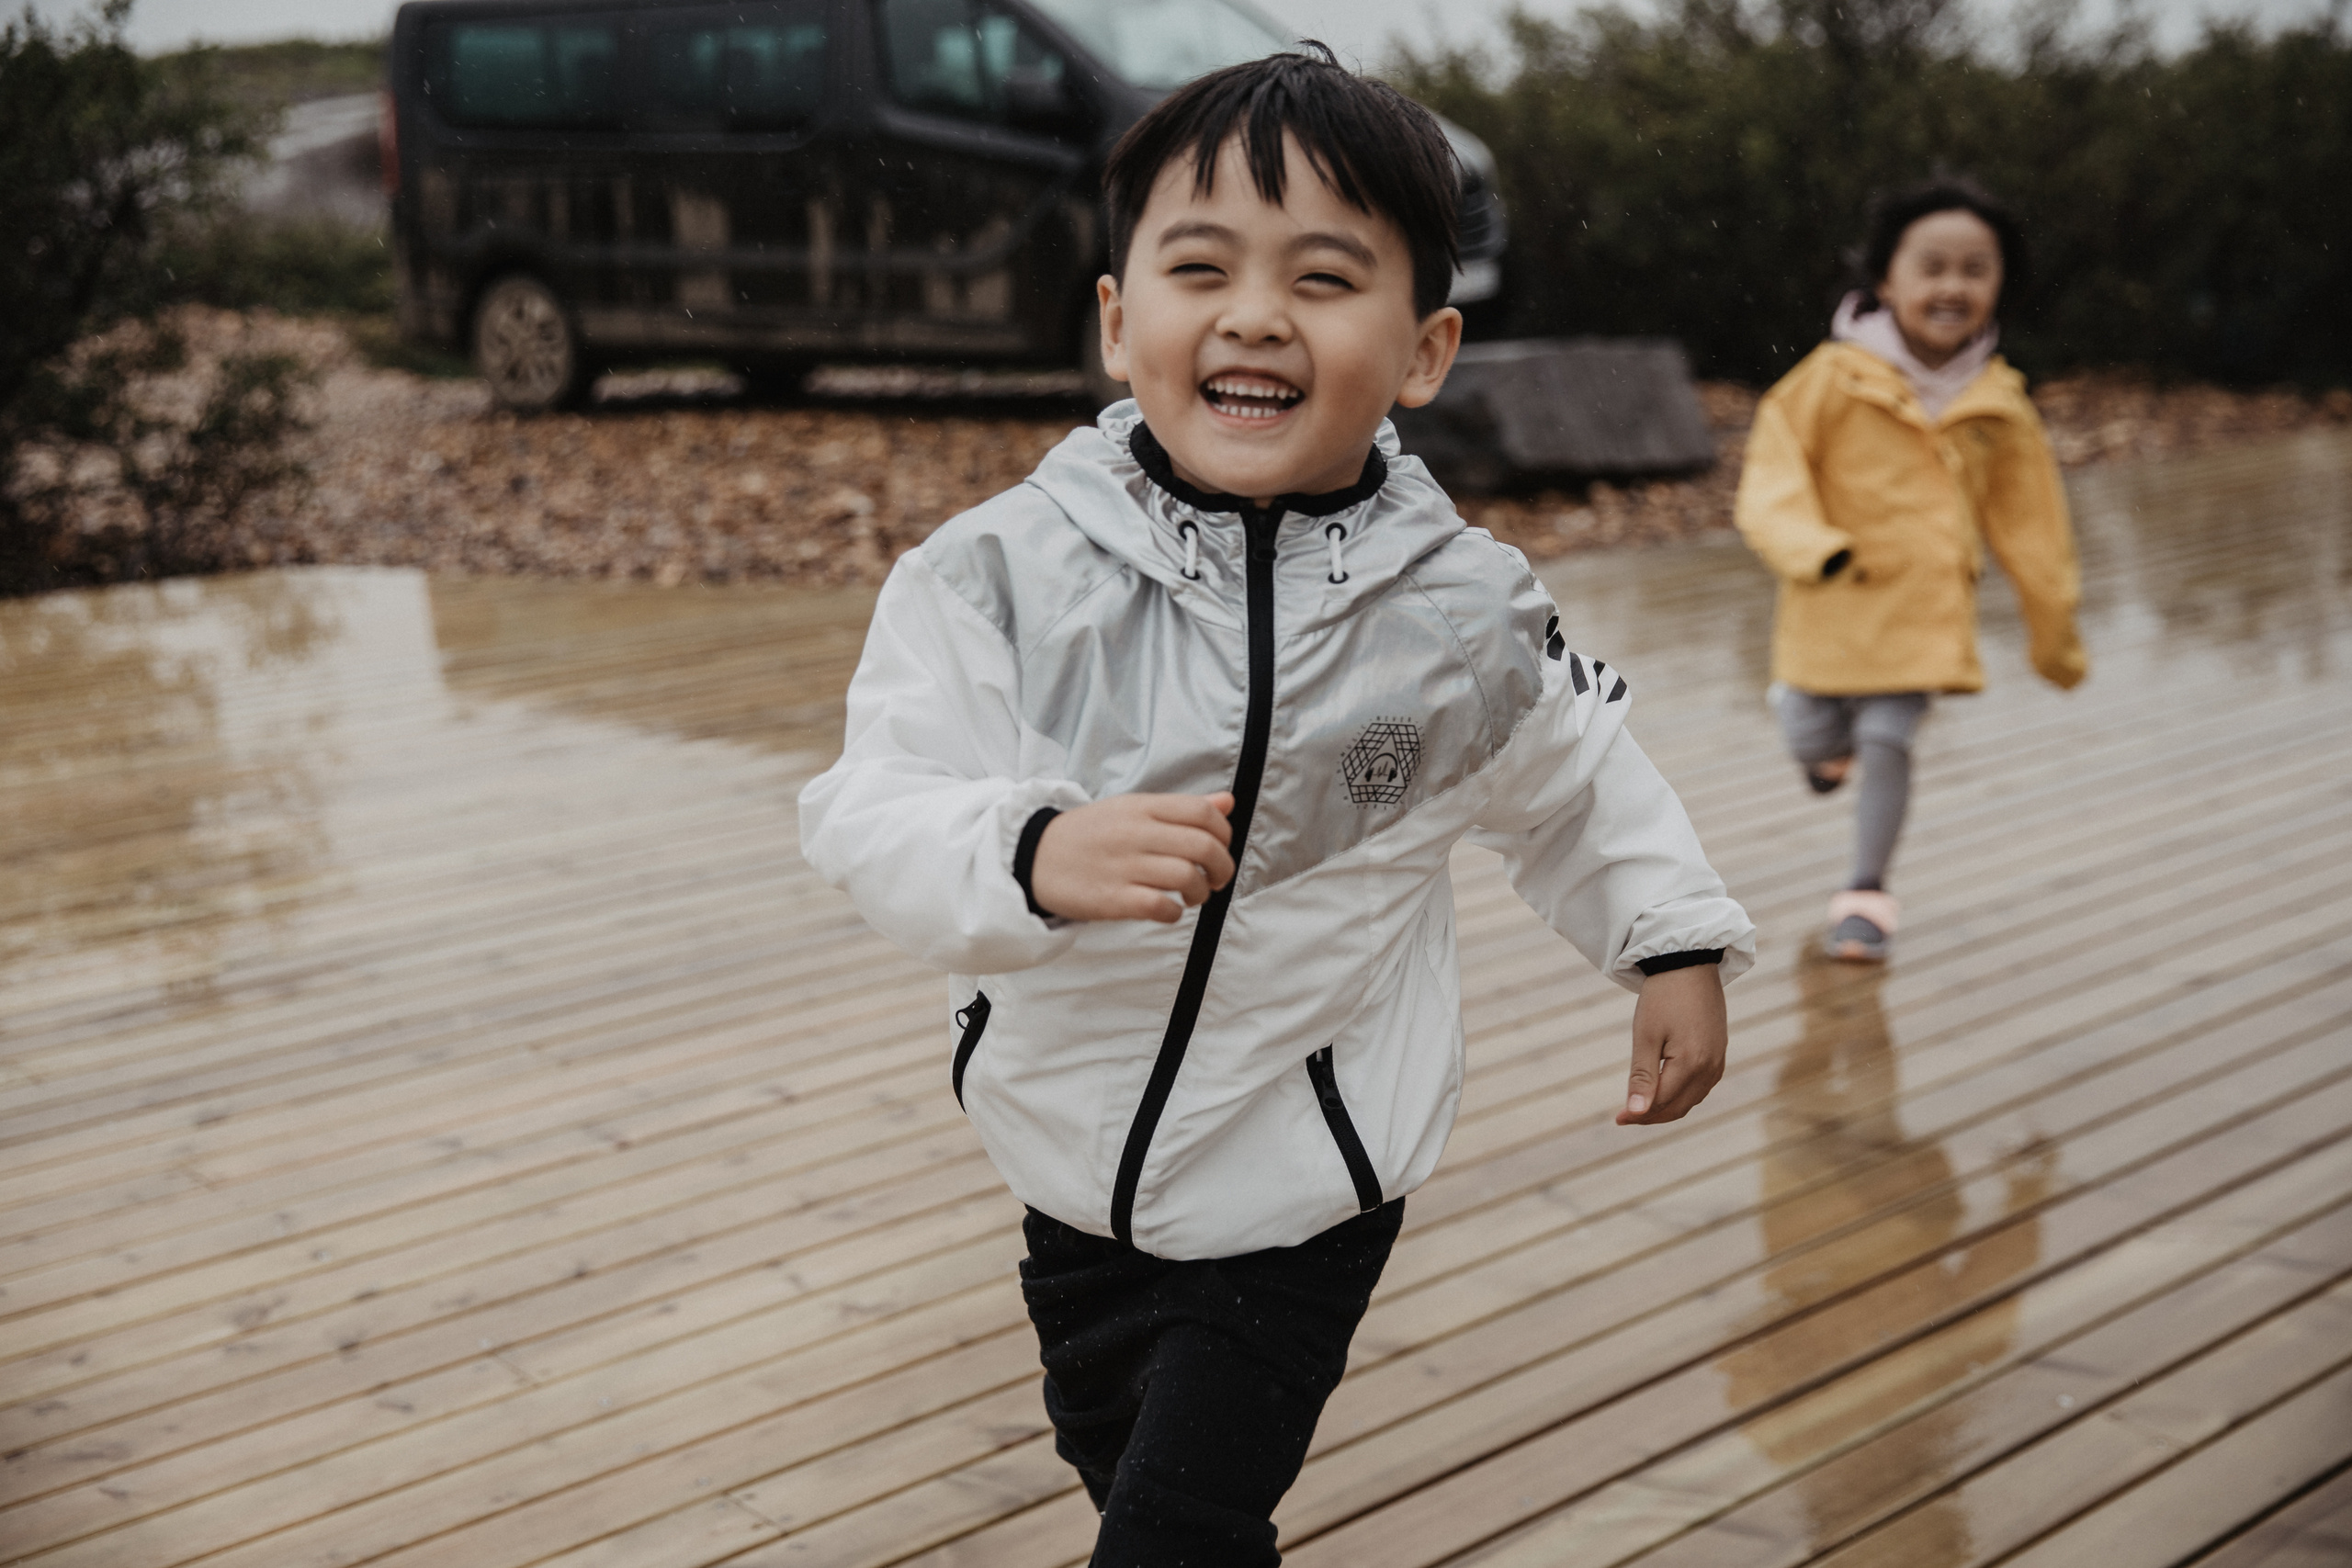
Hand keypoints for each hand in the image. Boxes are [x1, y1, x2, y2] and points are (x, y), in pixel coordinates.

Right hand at [1031, 792, 1235, 922]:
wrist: (1034, 856)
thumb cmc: (1091, 834)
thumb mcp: (1132, 810)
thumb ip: (1181, 808)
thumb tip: (1228, 802)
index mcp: (1142, 807)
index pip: (1202, 812)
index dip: (1224, 833)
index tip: (1220, 849)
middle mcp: (1134, 833)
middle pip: (1203, 846)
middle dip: (1221, 868)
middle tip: (1214, 879)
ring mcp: (1123, 866)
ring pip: (1186, 877)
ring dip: (1200, 893)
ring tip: (1192, 896)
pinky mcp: (1111, 898)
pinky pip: (1160, 906)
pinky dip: (1174, 912)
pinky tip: (1168, 910)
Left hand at [1618, 964, 1727, 1124]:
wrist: (1689, 964)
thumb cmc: (1662, 998)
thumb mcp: (1646, 1036)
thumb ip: (1642, 1077)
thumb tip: (1636, 1113)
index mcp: (1691, 1064)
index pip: (1662, 1103)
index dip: (1638, 1115)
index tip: (1617, 1118)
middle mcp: (1710, 1068)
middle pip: (1679, 1107)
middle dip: (1651, 1116)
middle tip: (1625, 1116)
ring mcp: (1718, 1061)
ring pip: (1692, 1099)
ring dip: (1667, 1107)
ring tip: (1641, 1105)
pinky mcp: (1720, 1053)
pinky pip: (1702, 1087)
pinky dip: (1682, 1094)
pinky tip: (1665, 1090)